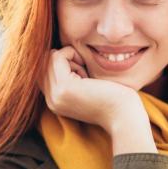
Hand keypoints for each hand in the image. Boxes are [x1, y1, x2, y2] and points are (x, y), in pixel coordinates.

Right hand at [41, 47, 155, 153]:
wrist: (123, 115)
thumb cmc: (112, 98)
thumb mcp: (84, 88)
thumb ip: (69, 76)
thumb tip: (57, 53)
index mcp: (54, 102)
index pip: (43, 72)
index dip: (61, 65)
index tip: (82, 71)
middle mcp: (51, 100)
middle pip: (44, 63)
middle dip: (64, 59)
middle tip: (85, 70)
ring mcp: (55, 95)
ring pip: (50, 58)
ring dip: (70, 58)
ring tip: (86, 73)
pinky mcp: (64, 88)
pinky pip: (57, 57)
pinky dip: (72, 55)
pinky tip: (87, 71)